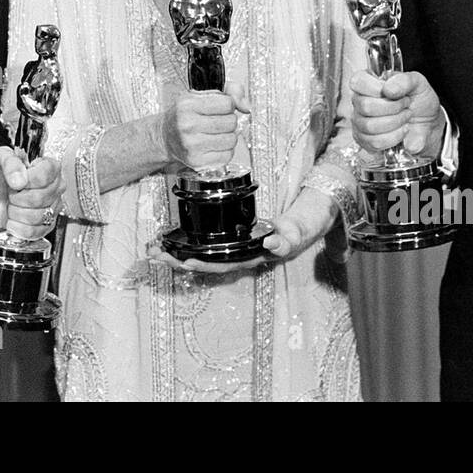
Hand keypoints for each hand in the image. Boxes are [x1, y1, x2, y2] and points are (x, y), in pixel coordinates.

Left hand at [0, 145, 64, 239]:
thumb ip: (10, 162)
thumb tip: (20, 179)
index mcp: (48, 167)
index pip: (45, 175)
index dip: (27, 181)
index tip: (15, 182)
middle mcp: (55, 187)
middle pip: (40, 198)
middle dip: (17, 198)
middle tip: (11, 194)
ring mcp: (53, 207)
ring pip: (37, 216)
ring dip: (16, 214)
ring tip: (13, 206)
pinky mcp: (46, 226)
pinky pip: (35, 232)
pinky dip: (18, 228)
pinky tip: (14, 221)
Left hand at [147, 186, 334, 273]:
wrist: (319, 208)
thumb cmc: (312, 217)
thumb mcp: (307, 224)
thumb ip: (292, 234)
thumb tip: (271, 243)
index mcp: (260, 255)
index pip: (229, 264)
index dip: (206, 264)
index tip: (185, 260)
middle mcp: (247, 255)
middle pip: (209, 263)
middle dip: (180, 261)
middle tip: (155, 254)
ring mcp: (240, 247)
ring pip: (205, 256)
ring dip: (178, 254)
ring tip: (152, 249)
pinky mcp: (236, 237)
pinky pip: (208, 244)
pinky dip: (188, 243)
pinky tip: (169, 240)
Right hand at [161, 83, 249, 173]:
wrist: (165, 137)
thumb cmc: (183, 115)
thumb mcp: (200, 95)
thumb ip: (229, 91)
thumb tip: (246, 106)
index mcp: (187, 105)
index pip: (227, 103)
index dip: (229, 104)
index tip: (222, 107)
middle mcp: (188, 126)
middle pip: (231, 122)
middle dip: (229, 120)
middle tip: (218, 121)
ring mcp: (192, 146)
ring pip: (232, 140)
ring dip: (229, 136)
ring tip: (217, 133)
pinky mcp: (197, 162)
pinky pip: (227, 156)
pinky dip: (225, 150)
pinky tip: (214, 145)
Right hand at [350, 70, 445, 159]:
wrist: (428, 123)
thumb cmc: (419, 100)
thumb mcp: (418, 83)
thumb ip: (404, 80)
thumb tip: (388, 89)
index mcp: (369, 82)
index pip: (357, 81)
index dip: (375, 88)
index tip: (392, 92)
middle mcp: (360, 101)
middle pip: (365, 106)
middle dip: (393, 107)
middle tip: (405, 105)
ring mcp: (360, 122)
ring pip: (369, 126)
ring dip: (395, 123)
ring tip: (405, 118)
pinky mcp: (365, 141)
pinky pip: (374, 142)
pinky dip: (394, 137)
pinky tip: (401, 131)